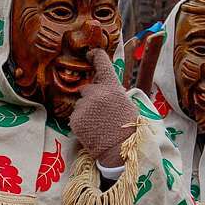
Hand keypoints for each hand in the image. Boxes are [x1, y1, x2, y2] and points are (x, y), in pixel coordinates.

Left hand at [69, 49, 137, 166]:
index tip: (90, 54)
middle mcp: (96, 92)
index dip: (95, 56)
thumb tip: (102, 85)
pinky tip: (92, 131)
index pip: (102, 62)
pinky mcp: (75, 119)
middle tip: (101, 114)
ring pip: (81, 105)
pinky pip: (75, 117)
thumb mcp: (127, 103)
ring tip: (99, 125)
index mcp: (112, 86)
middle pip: (86, 89)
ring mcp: (84, 106)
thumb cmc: (129, 128)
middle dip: (91, 98)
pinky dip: (81, 123)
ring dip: (86, 112)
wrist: (121, 150)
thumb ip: (113, 92)